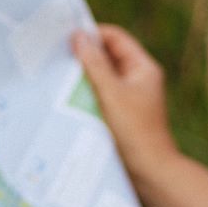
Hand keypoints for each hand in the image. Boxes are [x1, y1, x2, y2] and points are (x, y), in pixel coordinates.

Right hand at [71, 24, 179, 182]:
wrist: (150, 172)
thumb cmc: (134, 131)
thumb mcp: (111, 93)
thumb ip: (95, 64)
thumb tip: (79, 36)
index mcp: (143, 68)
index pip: (115, 38)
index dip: (93, 35)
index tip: (66, 39)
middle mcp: (138, 79)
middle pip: (108, 56)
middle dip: (85, 56)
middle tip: (57, 57)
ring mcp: (129, 97)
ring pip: (102, 77)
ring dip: (84, 76)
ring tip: (59, 77)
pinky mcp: (120, 114)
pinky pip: (100, 96)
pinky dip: (86, 94)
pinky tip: (67, 98)